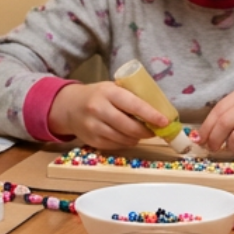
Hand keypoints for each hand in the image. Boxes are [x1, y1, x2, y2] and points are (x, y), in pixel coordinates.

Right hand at [48, 82, 168, 148]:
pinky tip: (127, 136)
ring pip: (124, 139)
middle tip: (155, 130)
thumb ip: (131, 96)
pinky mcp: (92, 140)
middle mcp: (99, 109)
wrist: (69, 107)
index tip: (164, 121)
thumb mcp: (112, 88)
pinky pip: (116, 145)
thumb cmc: (97, 95)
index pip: (133, 105)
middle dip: (146, 131)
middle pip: (129, 127)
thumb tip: (158, 108)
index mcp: (108, 92)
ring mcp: (94, 127)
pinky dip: (125, 142)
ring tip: (141, 132)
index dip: (151, 114)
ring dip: (137, 138)